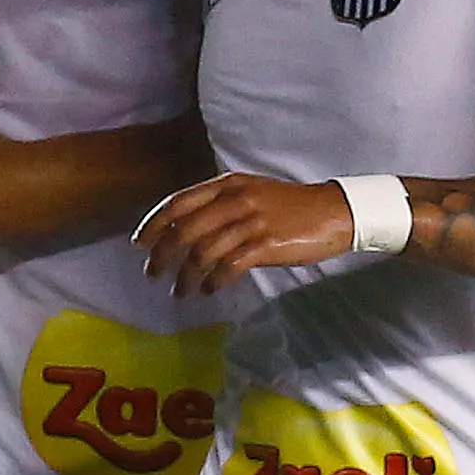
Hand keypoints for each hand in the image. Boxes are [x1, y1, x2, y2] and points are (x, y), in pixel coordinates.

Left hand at [136, 172, 353, 297]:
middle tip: (154, 273)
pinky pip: (228, 266)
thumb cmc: (290, 207)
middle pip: (184, 229)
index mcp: (227, 184)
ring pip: (203, 252)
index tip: (140, 243)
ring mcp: (251, 221)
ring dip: (186, 275)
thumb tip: (185, 229)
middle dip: (163, 255)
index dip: (154, 224)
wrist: (334, 212)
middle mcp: (235, 199)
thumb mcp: (251, 193)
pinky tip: (210, 289)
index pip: (177, 202)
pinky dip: (213, 280)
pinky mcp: (266, 244)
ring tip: (181, 291)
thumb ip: (219, 205)